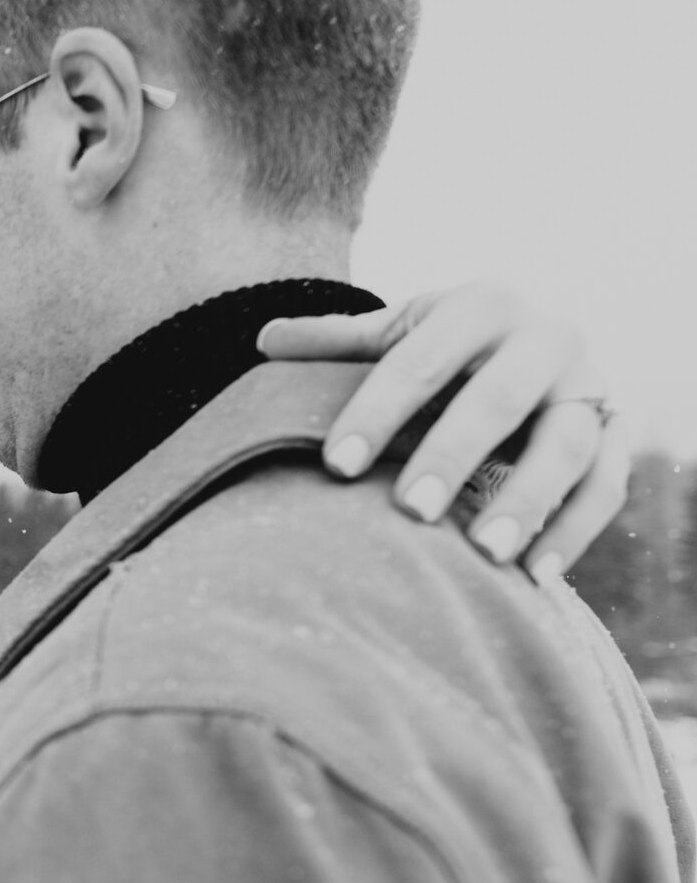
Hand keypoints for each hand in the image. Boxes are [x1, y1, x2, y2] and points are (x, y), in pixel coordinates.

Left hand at [259, 282, 624, 583]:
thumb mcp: (402, 334)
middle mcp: (546, 338)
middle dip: (454, 454)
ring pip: (568, 444)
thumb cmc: (448, 350)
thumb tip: (263, 340)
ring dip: (529, 499)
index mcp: (482, 304)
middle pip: (500, 398)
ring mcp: (590, 387)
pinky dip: (575, 531)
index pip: (420, 359)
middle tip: (408, 511)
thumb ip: (339, 342)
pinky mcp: (619, 434)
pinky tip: (534, 577)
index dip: (377, 412)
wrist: (537, 346)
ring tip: (482, 552)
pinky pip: (607, 486)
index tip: (335, 466)